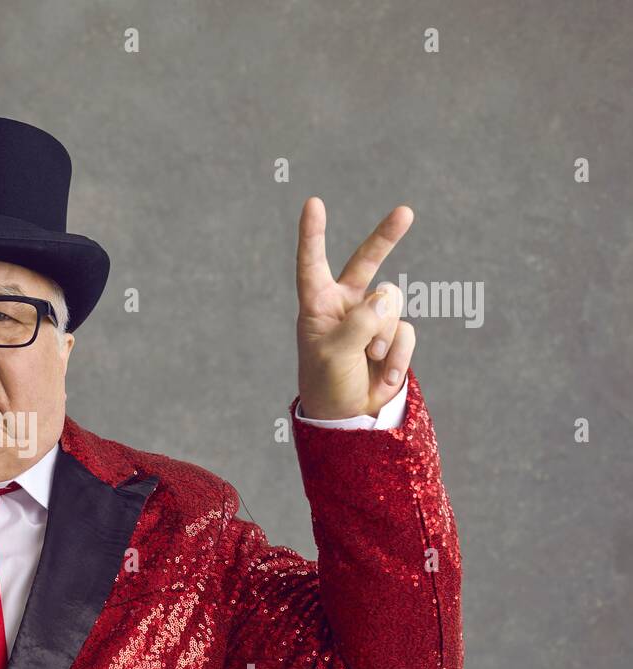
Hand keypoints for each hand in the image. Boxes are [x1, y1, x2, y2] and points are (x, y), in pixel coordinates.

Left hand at [294, 197, 415, 419]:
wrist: (349, 415)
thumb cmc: (327, 383)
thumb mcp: (334, 355)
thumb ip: (358, 324)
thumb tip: (387, 300)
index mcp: (317, 305)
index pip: (312, 263)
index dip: (314, 234)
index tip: (313, 203)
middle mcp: (345, 305)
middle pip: (367, 262)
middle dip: (386, 237)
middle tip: (405, 212)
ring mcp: (372, 318)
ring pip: (392, 304)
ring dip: (383, 336)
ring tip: (368, 361)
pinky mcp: (393, 334)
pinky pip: (406, 330)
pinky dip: (396, 354)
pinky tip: (381, 374)